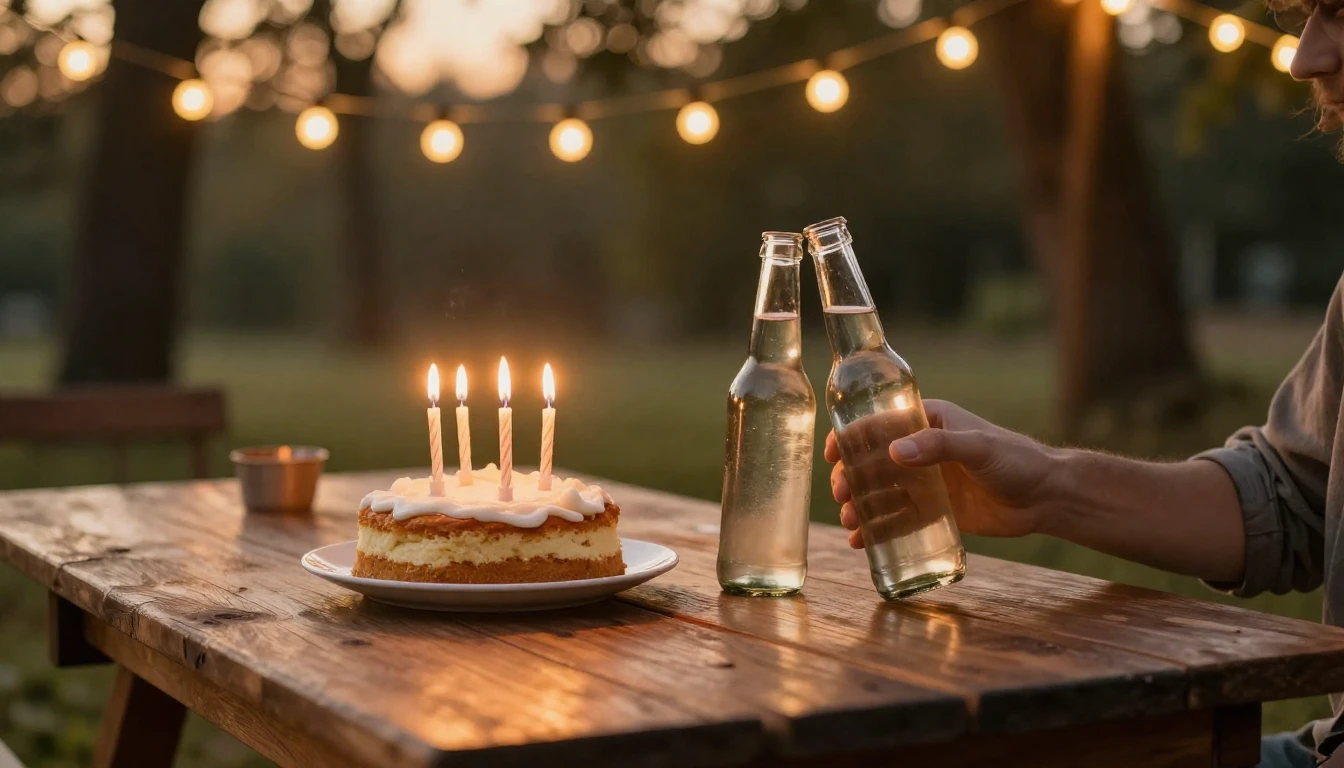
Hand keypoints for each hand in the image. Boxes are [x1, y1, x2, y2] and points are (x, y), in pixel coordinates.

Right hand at [827, 399, 1057, 548]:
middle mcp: (921, 451)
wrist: (1046, 497)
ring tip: (850, 522)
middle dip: (851, 478)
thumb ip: (939, 446)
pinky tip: (862, 542)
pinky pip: (898, 518)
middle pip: (873, 462)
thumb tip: (894, 453)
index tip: (832, 453)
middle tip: (843, 495)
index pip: (879, 424)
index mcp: (927, 422)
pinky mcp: (934, 511)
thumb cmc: (1016, 460)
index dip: (851, 437)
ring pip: (880, 492)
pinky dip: (878, 529)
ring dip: (860, 505)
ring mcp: (926, 482)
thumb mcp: (978, 447)